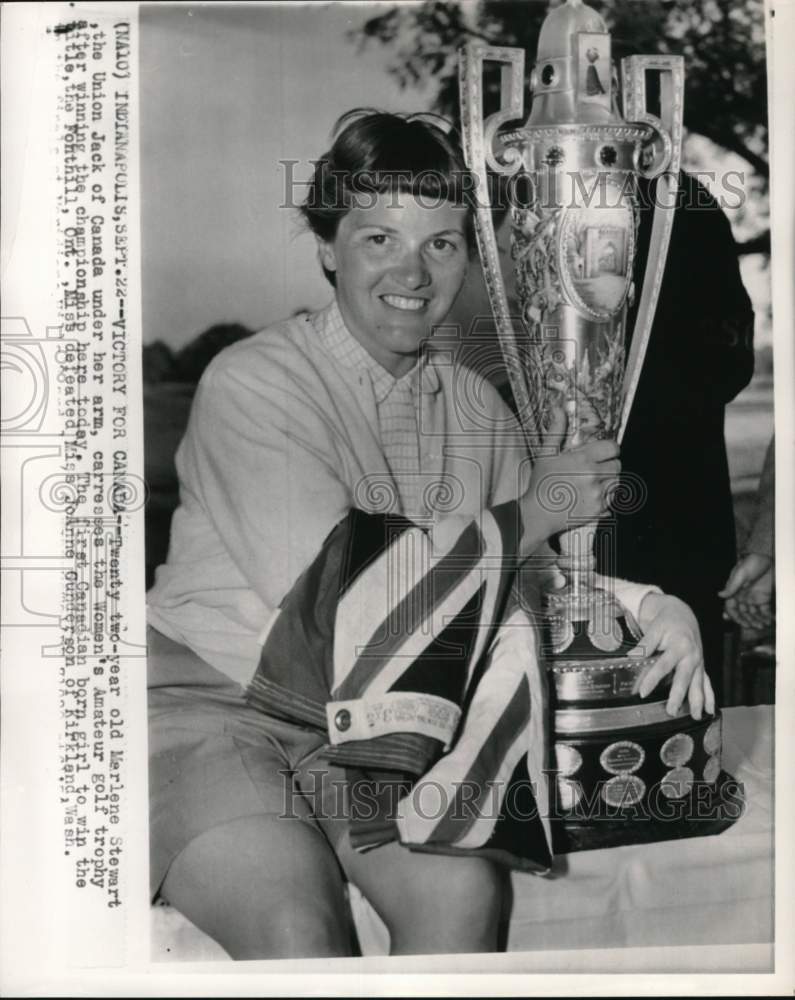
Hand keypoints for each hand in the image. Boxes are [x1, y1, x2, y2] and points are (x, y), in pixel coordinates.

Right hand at [521, 407, 619, 551]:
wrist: (537, 514)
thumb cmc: (541, 483)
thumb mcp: (546, 454)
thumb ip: (556, 430)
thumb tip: (559, 409)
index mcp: (583, 459)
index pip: (612, 448)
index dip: (609, 449)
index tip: (602, 452)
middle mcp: (594, 476)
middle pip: (617, 466)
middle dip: (608, 464)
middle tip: (594, 468)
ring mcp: (597, 495)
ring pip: (616, 483)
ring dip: (608, 481)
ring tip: (592, 482)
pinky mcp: (598, 511)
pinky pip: (612, 501)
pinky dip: (606, 498)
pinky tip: (591, 496)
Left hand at [630, 593, 714, 719]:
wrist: (682, 614)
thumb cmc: (667, 622)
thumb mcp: (655, 628)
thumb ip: (645, 644)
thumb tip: (631, 657)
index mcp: (679, 646)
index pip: (663, 666)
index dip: (652, 679)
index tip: (643, 692)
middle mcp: (692, 656)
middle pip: (684, 679)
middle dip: (678, 696)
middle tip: (671, 712)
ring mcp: (698, 662)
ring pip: (699, 684)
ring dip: (697, 701)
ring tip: (695, 717)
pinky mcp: (700, 666)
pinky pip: (707, 683)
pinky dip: (709, 697)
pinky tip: (709, 710)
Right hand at [718, 554, 773, 629]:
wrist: (768, 559)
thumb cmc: (751, 563)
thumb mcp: (740, 573)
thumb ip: (732, 585)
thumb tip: (719, 595)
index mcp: (734, 591)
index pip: (731, 607)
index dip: (734, 616)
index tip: (741, 622)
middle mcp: (742, 597)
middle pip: (742, 613)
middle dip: (746, 621)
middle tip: (753, 626)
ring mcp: (753, 598)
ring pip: (752, 614)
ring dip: (756, 621)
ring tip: (762, 625)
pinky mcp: (764, 598)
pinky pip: (763, 610)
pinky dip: (766, 616)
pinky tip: (768, 621)